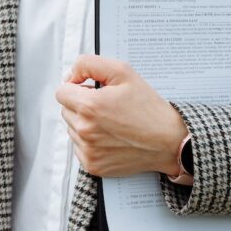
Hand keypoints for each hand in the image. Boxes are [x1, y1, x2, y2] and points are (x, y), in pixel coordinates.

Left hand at [55, 55, 187, 177]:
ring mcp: (88, 150)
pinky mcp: (92, 165)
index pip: (61, 91)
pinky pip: (79, 147)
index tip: (92, 90)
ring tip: (111, 122)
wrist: (169, 141)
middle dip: (81, 105)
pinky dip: (90, 141)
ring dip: (84, 123)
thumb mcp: (123, 72)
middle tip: (106, 106)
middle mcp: (84, 130)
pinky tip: (110, 137)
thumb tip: (70, 74)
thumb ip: (89, 64)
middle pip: (65, 110)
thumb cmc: (148, 107)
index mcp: (89, 106)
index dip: (77, 86)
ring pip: (72, 128)